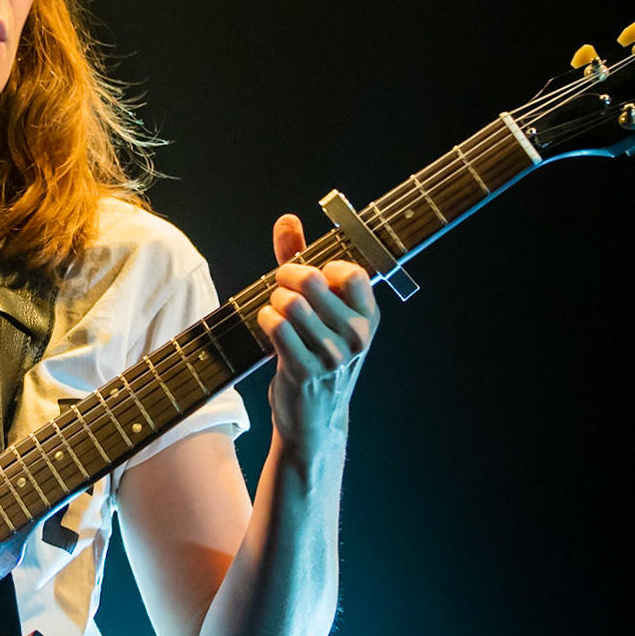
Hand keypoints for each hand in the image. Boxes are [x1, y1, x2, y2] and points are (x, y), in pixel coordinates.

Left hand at [258, 214, 378, 445]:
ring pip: (290, 302)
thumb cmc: (317, 353)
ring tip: (277, 311)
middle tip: (281, 285)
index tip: (313, 277)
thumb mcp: (321, 309)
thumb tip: (286, 219)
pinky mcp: (304, 370)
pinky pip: (276, 325)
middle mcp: (357, 335)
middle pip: (311, 280)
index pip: (351, 271)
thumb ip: (302, 259)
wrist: (314, 416)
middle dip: (286, 276)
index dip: (323, 267)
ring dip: (274, 301)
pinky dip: (265, 319)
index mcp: (369, 317)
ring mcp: (332, 355)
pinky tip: (270, 327)